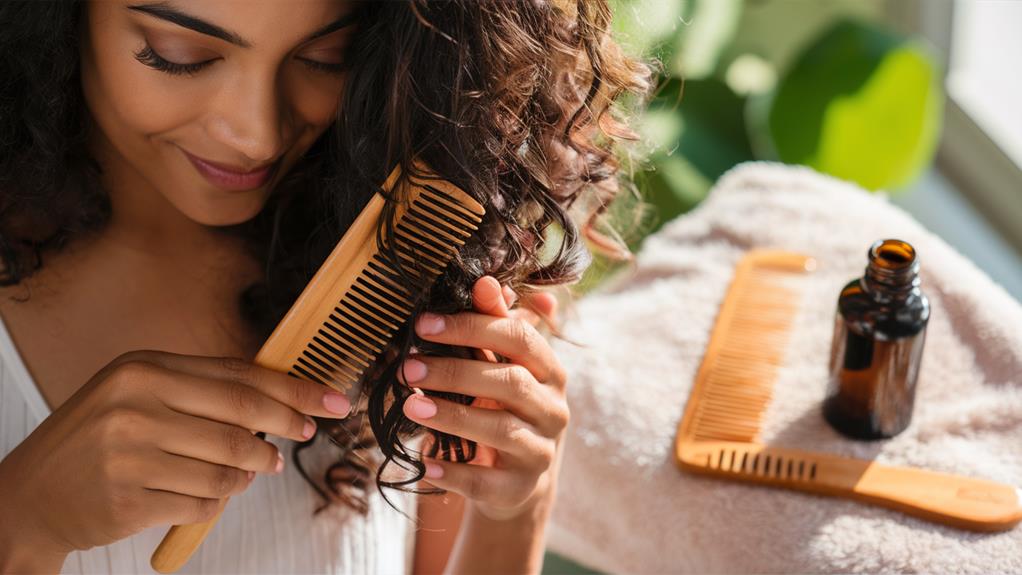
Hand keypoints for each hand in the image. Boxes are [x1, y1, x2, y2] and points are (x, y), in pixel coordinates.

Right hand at [0, 351, 350, 560]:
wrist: (30, 494)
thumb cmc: (98, 439)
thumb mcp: (140, 394)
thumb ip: (203, 392)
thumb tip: (282, 403)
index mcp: (143, 368)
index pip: (238, 376)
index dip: (293, 389)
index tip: (330, 400)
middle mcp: (135, 404)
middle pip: (241, 417)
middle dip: (286, 426)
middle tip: (307, 433)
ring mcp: (129, 452)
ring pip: (229, 465)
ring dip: (251, 471)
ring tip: (252, 469)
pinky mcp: (129, 498)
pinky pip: (204, 500)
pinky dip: (218, 499)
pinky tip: (209, 491)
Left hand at [400, 276, 568, 521]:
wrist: (518, 479)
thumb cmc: (504, 408)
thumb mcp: (502, 366)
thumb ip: (493, 325)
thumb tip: (484, 280)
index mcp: (550, 370)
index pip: (518, 338)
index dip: (472, 327)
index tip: (423, 325)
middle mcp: (553, 409)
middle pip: (510, 384)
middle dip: (455, 373)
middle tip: (407, 367)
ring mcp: (540, 451)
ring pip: (500, 432)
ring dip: (452, 417)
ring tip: (411, 407)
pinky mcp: (520, 489)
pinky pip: (487, 482)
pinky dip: (455, 472)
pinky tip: (424, 463)